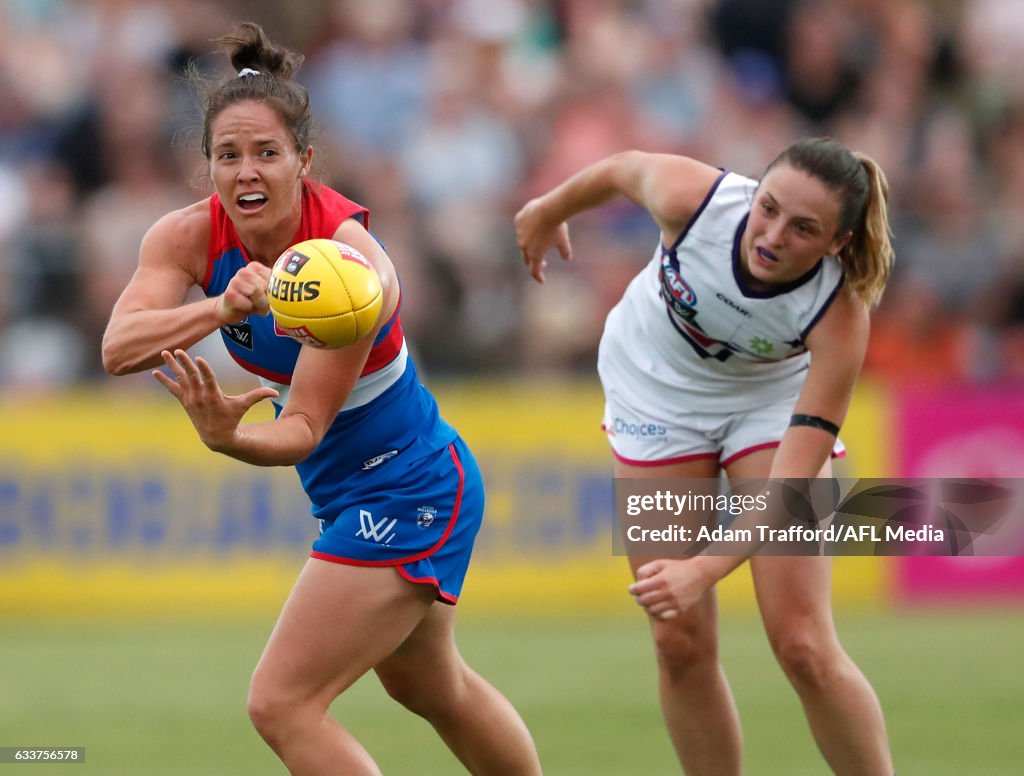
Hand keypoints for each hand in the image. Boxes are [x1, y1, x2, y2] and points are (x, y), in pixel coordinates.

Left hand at [152, 349, 278, 451]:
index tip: (197, 358)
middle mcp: (200, 396)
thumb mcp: (243, 406)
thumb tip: (275, 392)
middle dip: (184, 363)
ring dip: (172, 366)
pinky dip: (165, 381)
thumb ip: (258, 396)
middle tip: (178, 350)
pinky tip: (156, 372)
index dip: (203, 369)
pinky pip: (173, 389)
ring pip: (180, 379)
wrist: (215, 437)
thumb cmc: (231, 418)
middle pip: (191, 376)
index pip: (208, 379)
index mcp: (214, 396)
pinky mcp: (185, 401)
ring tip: (164, 353)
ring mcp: (191, 399)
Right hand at [216, 262, 270, 322]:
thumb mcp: (265, 290)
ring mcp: (235, 281)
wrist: (229, 309)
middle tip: (264, 305)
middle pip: (264, 285)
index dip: (273, 290)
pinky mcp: (229, 294)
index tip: (269, 296)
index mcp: (255, 267)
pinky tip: (245, 307)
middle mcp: (244, 271)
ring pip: (256, 293)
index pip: (272, 277)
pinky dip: (249, 308)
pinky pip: (248, 303)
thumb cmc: (252, 299)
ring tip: (256, 306)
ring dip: (259, 304)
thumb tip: (290, 289)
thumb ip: (275, 286)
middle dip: (267, 299)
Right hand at [514, 198, 571, 283]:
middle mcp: (524, 246)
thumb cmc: (557, 227)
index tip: (542, 280)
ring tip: (541, 237)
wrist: (549, 209)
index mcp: (535, 255)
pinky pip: (521, 226)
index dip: (538, 276)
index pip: (534, 271)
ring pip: (523, 241)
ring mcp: (519, 233)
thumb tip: (567, 259)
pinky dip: (526, 227)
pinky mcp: (518, 220)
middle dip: (533, 261)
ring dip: (530, 242)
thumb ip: (565, 251)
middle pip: (526, 258)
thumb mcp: (563, 241)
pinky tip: (533, 223)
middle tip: (543, 261)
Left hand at [628, 559, 714, 620]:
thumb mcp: (659, 564)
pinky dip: (656, 615)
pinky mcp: (680, 610)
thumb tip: (636, 585)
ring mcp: (674, 603)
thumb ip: (644, 571)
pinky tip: (657, 608)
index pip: (639, 589)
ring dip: (646, 607)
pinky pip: (662, 618)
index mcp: (661, 580)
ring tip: (649, 602)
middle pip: (643, 601)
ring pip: (651, 611)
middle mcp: (668, 592)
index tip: (633, 589)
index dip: (632, 589)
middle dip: (639, 598)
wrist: (699, 575)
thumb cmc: (676, 568)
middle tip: (641, 595)